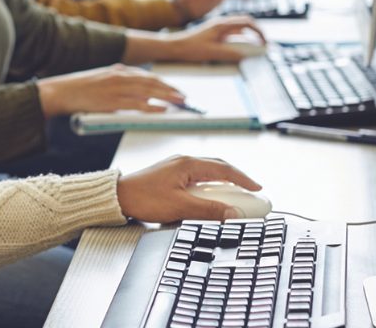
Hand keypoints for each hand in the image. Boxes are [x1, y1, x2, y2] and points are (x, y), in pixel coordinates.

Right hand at [35, 65, 187, 117]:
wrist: (60, 91)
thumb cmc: (78, 89)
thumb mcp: (101, 80)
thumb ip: (117, 83)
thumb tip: (133, 94)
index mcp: (117, 70)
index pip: (147, 75)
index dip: (163, 83)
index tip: (175, 89)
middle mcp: (119, 76)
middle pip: (152, 82)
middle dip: (170, 89)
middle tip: (184, 97)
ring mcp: (116, 88)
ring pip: (148, 91)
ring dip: (167, 96)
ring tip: (180, 102)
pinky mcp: (112, 101)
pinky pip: (137, 104)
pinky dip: (152, 106)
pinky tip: (163, 109)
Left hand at [116, 155, 261, 222]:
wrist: (118, 197)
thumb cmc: (143, 198)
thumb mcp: (180, 207)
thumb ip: (208, 210)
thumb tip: (232, 213)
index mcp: (188, 164)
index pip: (224, 169)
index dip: (243, 179)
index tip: (257, 189)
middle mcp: (183, 162)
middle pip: (218, 169)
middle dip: (236, 181)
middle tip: (250, 195)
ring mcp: (176, 168)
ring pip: (208, 175)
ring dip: (223, 186)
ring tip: (234, 200)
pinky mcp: (171, 177)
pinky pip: (197, 180)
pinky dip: (210, 188)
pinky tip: (212, 199)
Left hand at [166, 16, 266, 63]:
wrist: (175, 47)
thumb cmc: (190, 49)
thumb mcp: (211, 53)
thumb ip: (229, 53)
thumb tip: (246, 55)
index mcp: (221, 25)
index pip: (246, 22)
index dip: (259, 31)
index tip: (265, 42)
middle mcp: (221, 24)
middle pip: (245, 23)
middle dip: (257, 32)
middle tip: (264, 44)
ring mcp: (218, 28)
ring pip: (239, 28)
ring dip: (250, 35)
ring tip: (257, 46)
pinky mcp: (215, 34)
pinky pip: (233, 34)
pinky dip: (241, 39)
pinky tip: (242, 48)